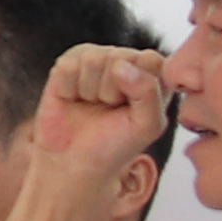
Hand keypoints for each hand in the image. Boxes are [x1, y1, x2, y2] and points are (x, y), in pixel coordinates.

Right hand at [32, 43, 174, 169]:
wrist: (75, 162)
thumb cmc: (115, 145)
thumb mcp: (147, 126)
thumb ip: (149, 93)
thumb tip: (121, 65)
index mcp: (153, 72)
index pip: (150, 59)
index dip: (138, 86)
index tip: (132, 110)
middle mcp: (125, 60)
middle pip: (119, 58)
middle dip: (111, 91)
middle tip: (108, 109)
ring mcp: (96, 59)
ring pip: (92, 60)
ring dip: (89, 90)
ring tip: (92, 104)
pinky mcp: (68, 63)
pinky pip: (67, 67)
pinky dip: (68, 89)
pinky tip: (73, 99)